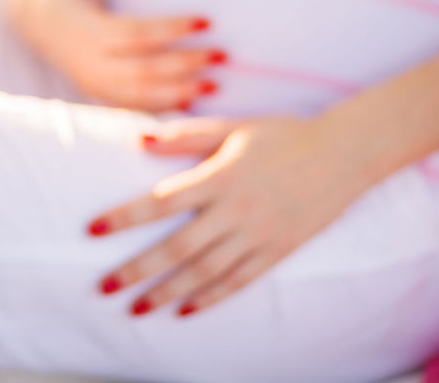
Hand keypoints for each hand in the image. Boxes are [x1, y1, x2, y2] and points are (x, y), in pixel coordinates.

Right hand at [6, 0, 225, 110]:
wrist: (30, 18)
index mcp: (87, 32)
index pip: (136, 34)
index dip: (171, 30)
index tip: (206, 21)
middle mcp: (90, 63)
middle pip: (143, 70)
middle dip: (185, 65)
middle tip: (222, 55)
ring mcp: (93, 83)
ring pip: (140, 95)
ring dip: (180, 92)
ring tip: (215, 86)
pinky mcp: (99, 94)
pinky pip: (134, 106)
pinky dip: (163, 106)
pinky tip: (192, 102)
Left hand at [88, 116, 372, 315]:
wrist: (346, 154)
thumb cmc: (282, 135)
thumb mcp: (234, 127)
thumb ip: (187, 135)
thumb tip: (141, 137)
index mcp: (221, 176)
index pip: (161, 201)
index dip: (124, 216)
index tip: (91, 230)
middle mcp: (237, 210)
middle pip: (178, 247)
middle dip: (137, 269)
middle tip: (103, 286)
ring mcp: (259, 235)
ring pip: (205, 272)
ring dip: (167, 292)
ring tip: (135, 308)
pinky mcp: (278, 251)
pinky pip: (239, 281)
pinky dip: (210, 298)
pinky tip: (185, 311)